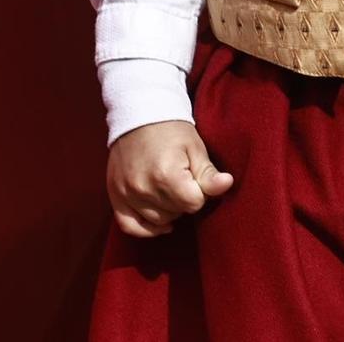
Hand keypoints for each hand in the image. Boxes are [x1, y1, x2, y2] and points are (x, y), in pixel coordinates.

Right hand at [106, 120, 232, 237]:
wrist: (139, 115)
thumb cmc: (172, 130)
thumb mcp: (195, 148)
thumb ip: (209, 173)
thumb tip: (227, 184)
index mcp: (166, 175)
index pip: (194, 204)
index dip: (200, 192)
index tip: (195, 177)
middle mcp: (143, 187)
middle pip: (176, 213)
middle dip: (184, 200)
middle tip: (183, 180)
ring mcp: (126, 193)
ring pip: (157, 221)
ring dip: (168, 210)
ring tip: (170, 189)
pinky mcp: (115, 195)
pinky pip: (129, 226)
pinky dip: (146, 229)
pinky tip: (160, 224)